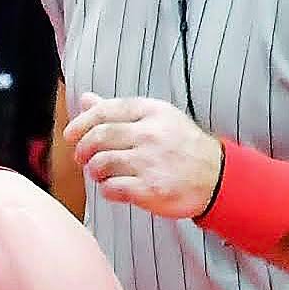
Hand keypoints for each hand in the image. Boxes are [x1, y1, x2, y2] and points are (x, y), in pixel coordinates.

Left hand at [63, 93, 222, 218]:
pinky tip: (116, 188)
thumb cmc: (181, 147)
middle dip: (82, 150)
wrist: (217, 177)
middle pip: (97, 137)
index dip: (81, 123)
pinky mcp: (150, 188)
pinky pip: (110, 188)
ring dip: (95, 172)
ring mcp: (150, 162)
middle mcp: (150, 134)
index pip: (104, 111)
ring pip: (100, 164)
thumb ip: (118, 111)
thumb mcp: (156, 119)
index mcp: (151, 112)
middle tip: (83, 159)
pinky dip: (107, 190)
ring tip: (103, 174)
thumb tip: (85, 99)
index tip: (71, 135)